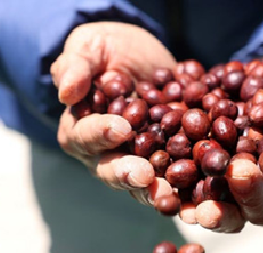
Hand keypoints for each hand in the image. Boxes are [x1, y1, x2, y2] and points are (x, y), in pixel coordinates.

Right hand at [51, 22, 175, 201]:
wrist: (144, 56)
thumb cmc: (108, 50)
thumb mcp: (90, 47)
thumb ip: (76, 66)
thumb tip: (66, 92)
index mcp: (80, 130)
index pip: (85, 137)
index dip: (101, 134)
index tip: (121, 128)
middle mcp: (105, 154)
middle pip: (112, 171)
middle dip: (128, 175)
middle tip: (145, 176)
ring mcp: (137, 162)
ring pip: (141, 185)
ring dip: (154, 192)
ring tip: (169, 196)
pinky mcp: (166, 164)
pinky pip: (173, 181)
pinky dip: (184, 191)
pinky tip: (197, 196)